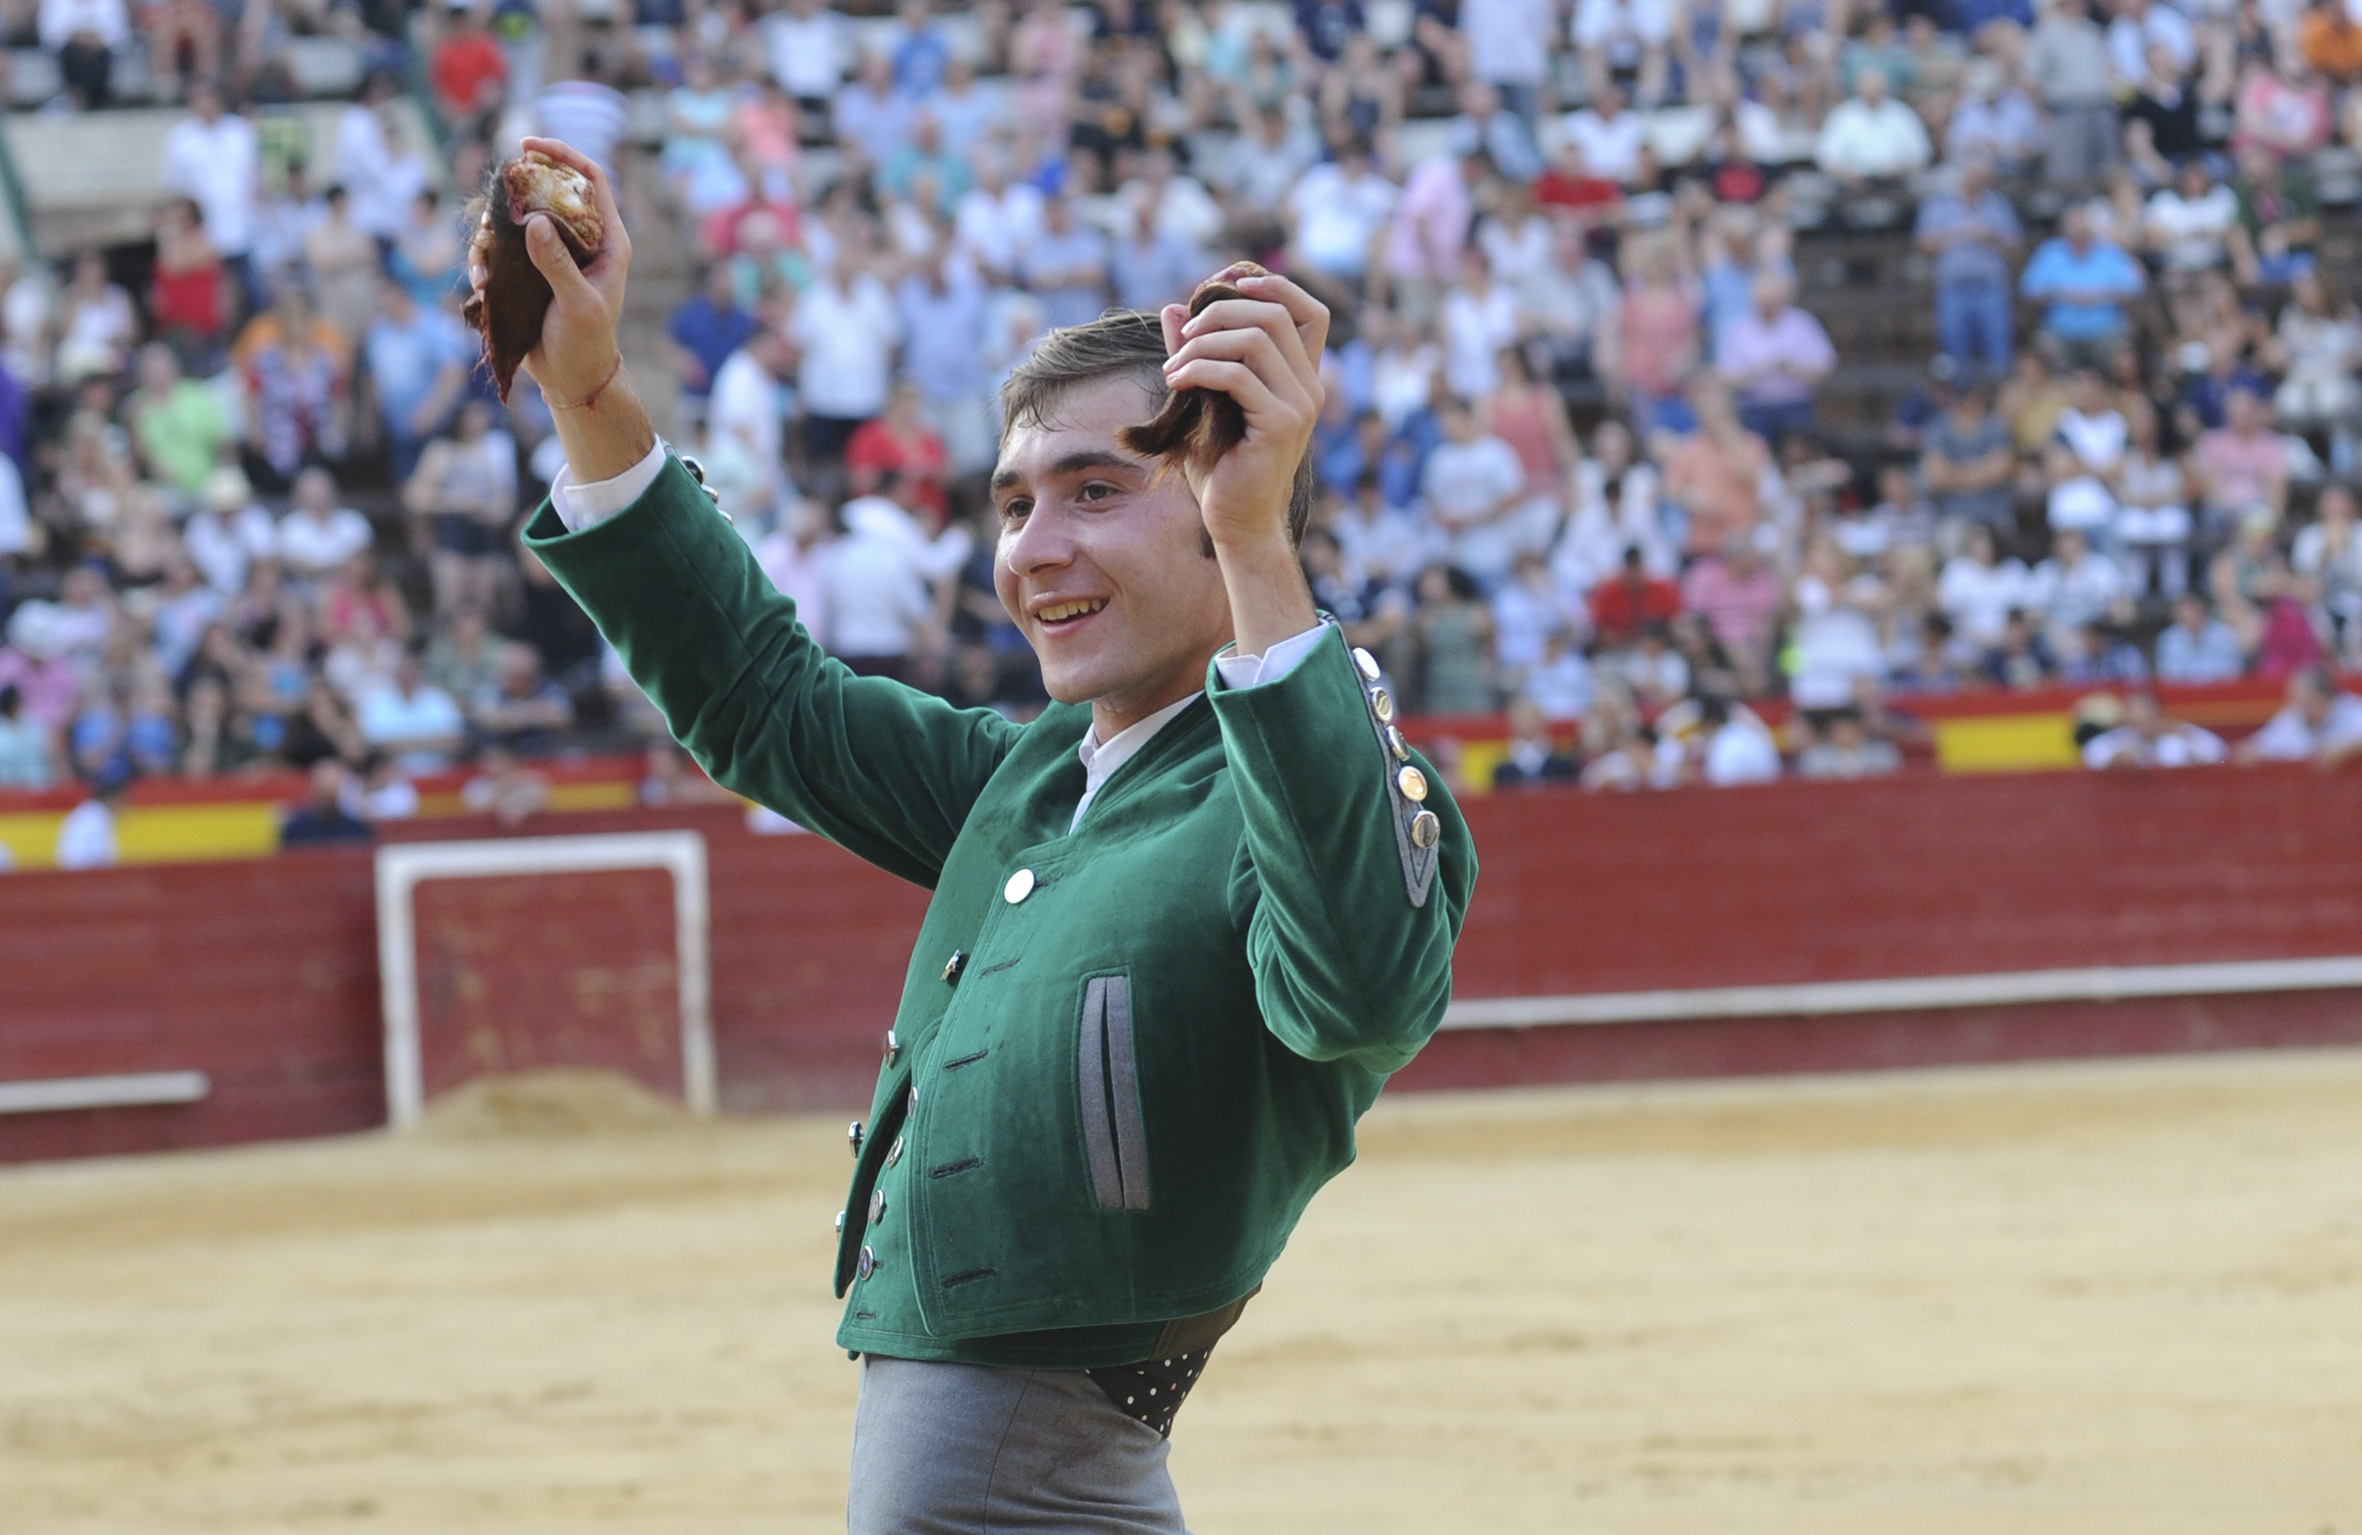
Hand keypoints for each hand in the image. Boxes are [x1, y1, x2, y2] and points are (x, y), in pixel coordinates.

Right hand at [468, 137, 633, 405]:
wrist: (571, 377)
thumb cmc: (586, 342)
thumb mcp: (578, 304)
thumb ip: (558, 264)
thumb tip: (534, 221)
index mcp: (605, 240)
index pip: (590, 179)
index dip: (562, 155)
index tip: (528, 146)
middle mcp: (578, 239)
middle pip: (544, 191)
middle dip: (513, 194)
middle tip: (494, 209)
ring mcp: (549, 253)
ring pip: (513, 219)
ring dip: (491, 235)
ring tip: (483, 267)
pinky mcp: (524, 270)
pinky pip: (497, 250)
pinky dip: (483, 261)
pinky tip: (480, 284)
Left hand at [1157, 270, 1327, 554]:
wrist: (1235, 521)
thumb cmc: (1221, 465)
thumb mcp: (1205, 398)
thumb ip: (1195, 353)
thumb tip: (1172, 308)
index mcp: (1300, 377)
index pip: (1309, 311)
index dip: (1273, 286)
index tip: (1227, 286)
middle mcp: (1309, 386)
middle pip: (1274, 313)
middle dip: (1221, 311)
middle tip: (1184, 336)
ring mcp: (1300, 404)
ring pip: (1254, 338)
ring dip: (1203, 344)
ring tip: (1173, 368)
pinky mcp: (1280, 424)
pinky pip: (1237, 375)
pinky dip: (1199, 369)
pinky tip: (1175, 382)